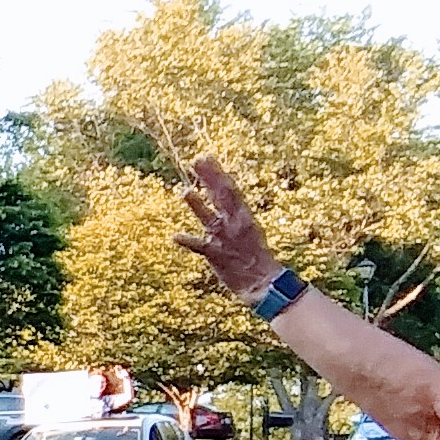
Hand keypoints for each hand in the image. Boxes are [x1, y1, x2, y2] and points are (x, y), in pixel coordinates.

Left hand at [178, 155, 284, 301]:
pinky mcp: (217, 255)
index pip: (229, 189)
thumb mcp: (246, 231)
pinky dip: (189, 242)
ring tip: (185, 192)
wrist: (263, 282)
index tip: (206, 157)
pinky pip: (201, 247)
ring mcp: (226, 239)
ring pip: (210, 218)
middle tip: (197, 160)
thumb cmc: (253, 257)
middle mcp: (235, 224)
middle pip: (221, 197)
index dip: (216, 173)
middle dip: (209, 178)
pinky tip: (176, 237)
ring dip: (198, 206)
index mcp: (243, 216)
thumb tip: (219, 202)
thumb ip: (230, 216)